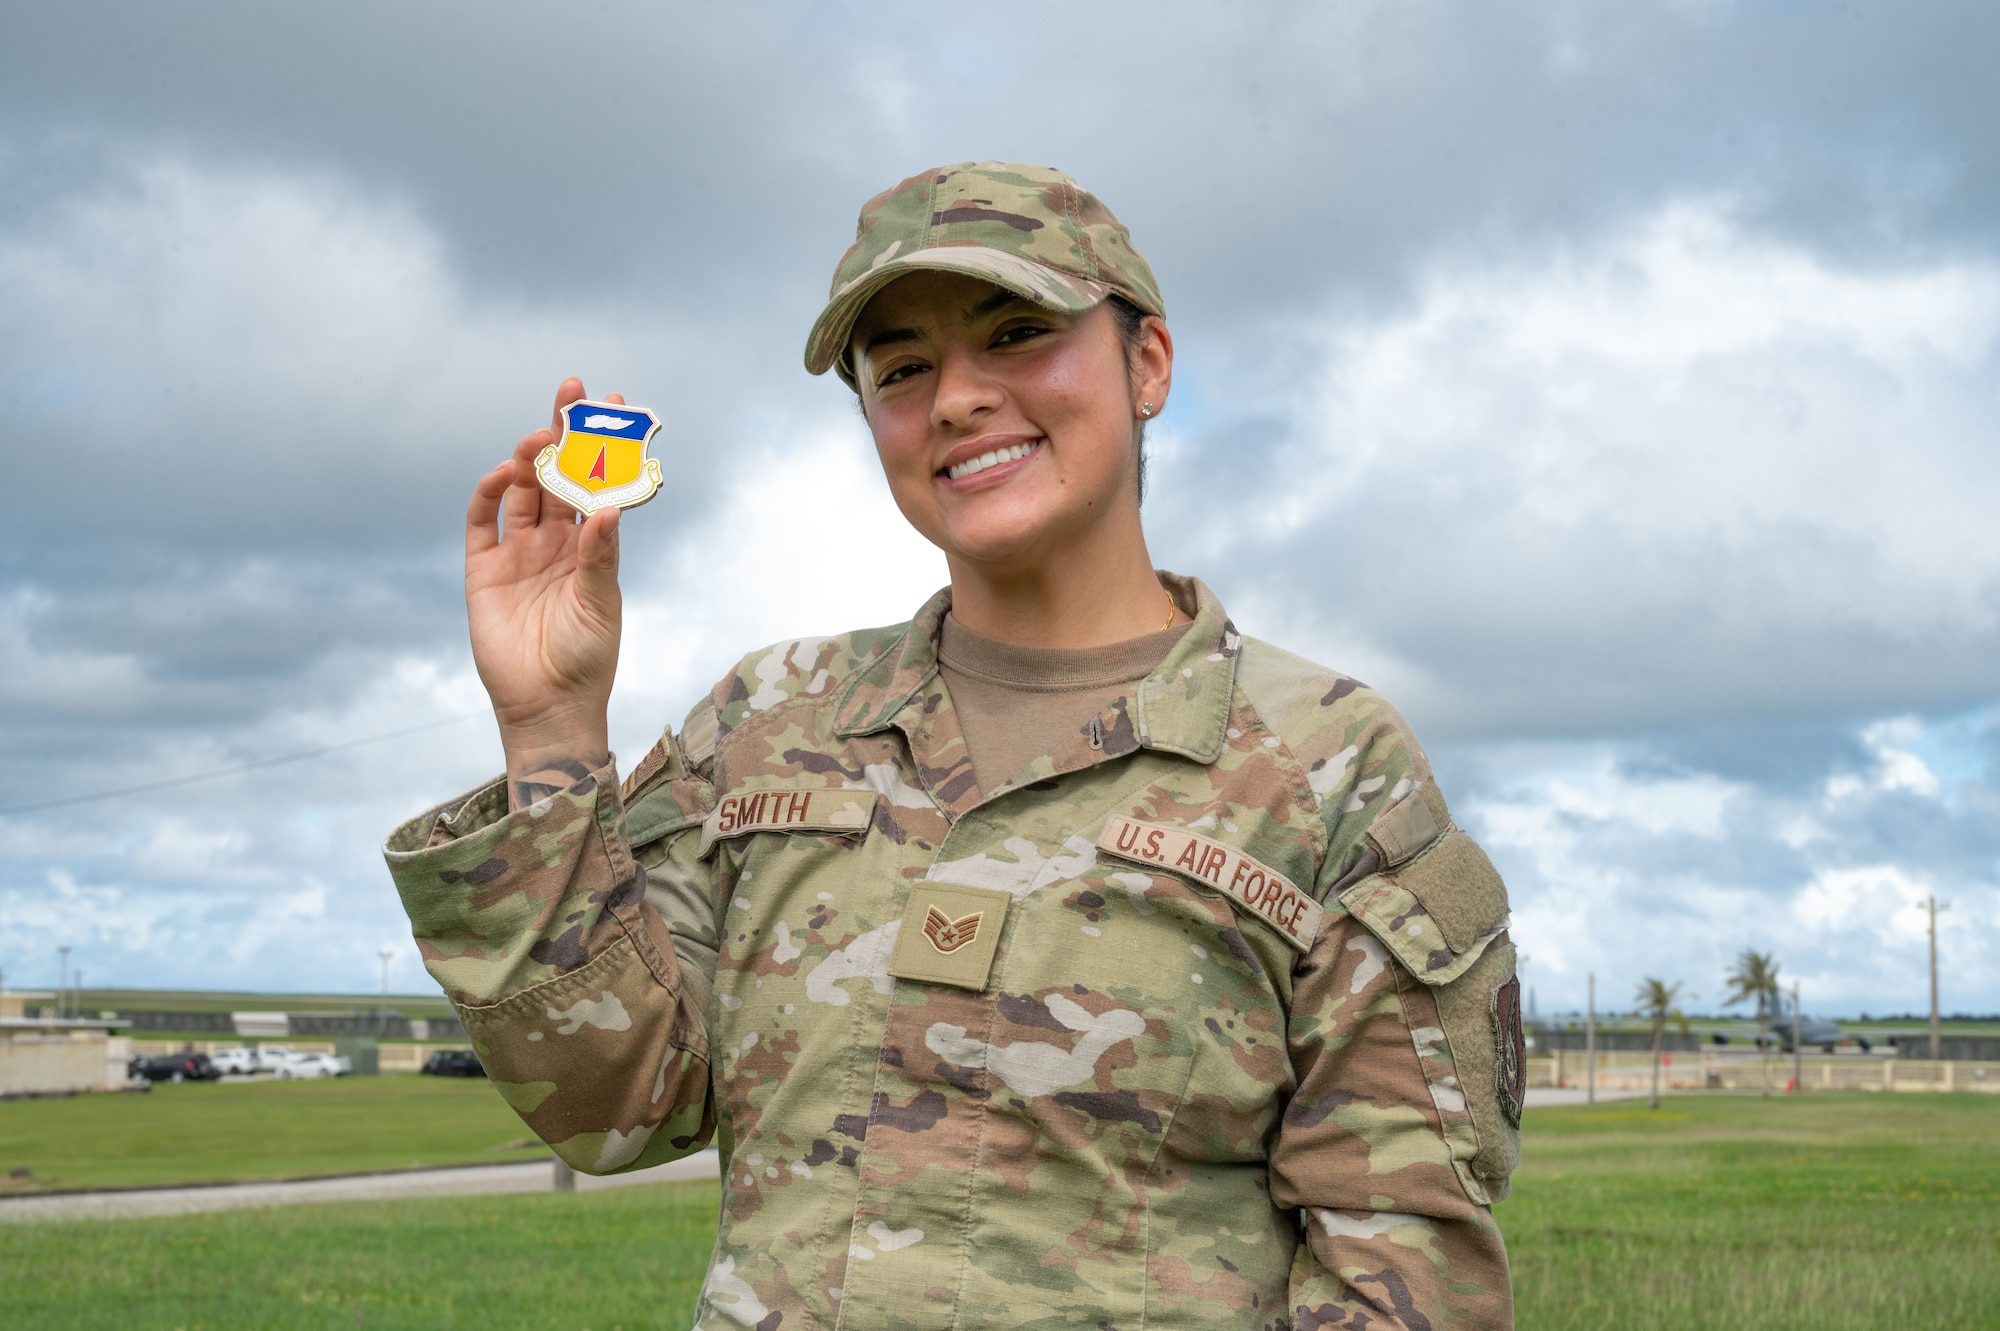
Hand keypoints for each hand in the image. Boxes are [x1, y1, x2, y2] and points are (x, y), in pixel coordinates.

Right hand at [465, 378, 621, 804]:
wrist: (548, 705)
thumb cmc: (585, 658)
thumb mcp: (600, 603)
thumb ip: (600, 556)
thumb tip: (607, 506)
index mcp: (591, 546)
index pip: (596, 484)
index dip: (603, 447)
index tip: (618, 408)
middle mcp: (555, 542)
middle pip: (557, 476)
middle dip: (563, 434)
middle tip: (572, 393)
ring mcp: (518, 552)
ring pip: (521, 491)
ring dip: (528, 460)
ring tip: (538, 437)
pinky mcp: (484, 570)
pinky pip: (483, 522)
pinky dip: (489, 494)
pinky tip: (504, 475)